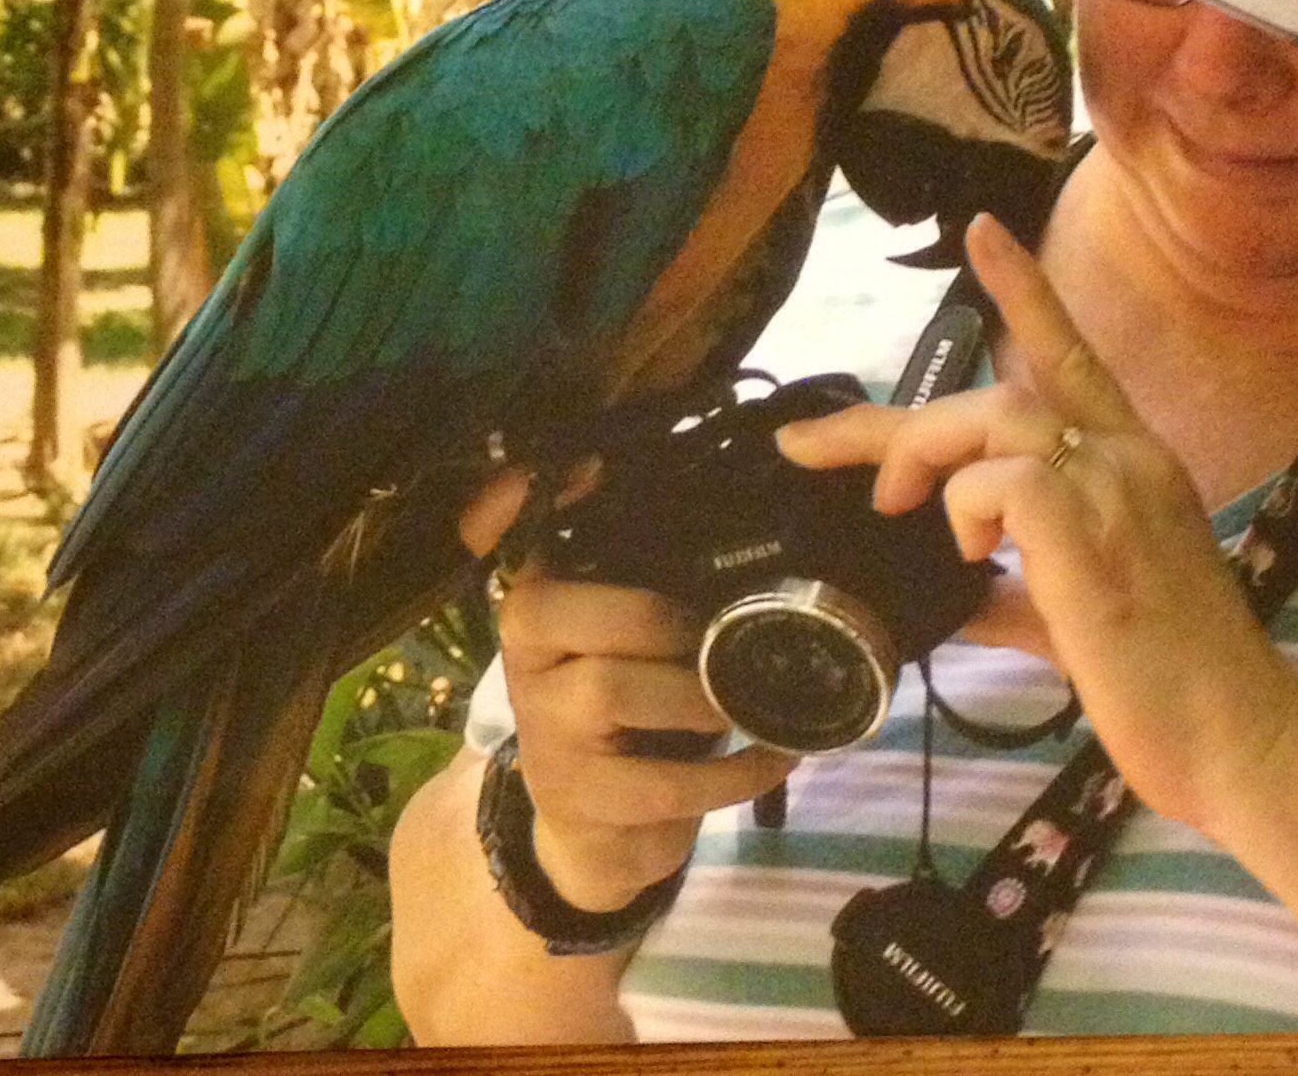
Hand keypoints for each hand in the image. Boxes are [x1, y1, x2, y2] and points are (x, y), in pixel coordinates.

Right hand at [457, 470, 798, 912]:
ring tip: (751, 702)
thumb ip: (643, 579)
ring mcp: (543, 732)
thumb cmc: (624, 711)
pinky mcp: (579, 798)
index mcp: (534, 604)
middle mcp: (523, 659)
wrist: (593, 831)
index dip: (537, 506)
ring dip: (698, 696)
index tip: (591, 467)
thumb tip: (690, 496)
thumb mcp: (622, 639)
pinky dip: (735, 771)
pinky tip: (775, 756)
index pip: (534, 544)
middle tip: (727, 639)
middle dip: (665, 621)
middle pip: (575, 614)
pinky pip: (664, 782)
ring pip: (609, 689)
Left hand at [775, 212, 1297, 836]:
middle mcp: (1132, 457)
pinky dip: (967, 509)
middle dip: (893, 424)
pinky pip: (1004, 479)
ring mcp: (1118, 489)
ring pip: (996, 415)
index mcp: (1134, 465)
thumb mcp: (1078, 619)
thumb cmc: (1172, 685)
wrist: (1240, 744)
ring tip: (904, 517)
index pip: (1073, 355)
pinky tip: (976, 556)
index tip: (981, 231)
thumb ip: (1015, 589)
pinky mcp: (1095, 534)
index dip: (1024, 290)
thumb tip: (955, 593)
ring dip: (927, 460)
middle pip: (1000, 389)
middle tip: (814, 450)